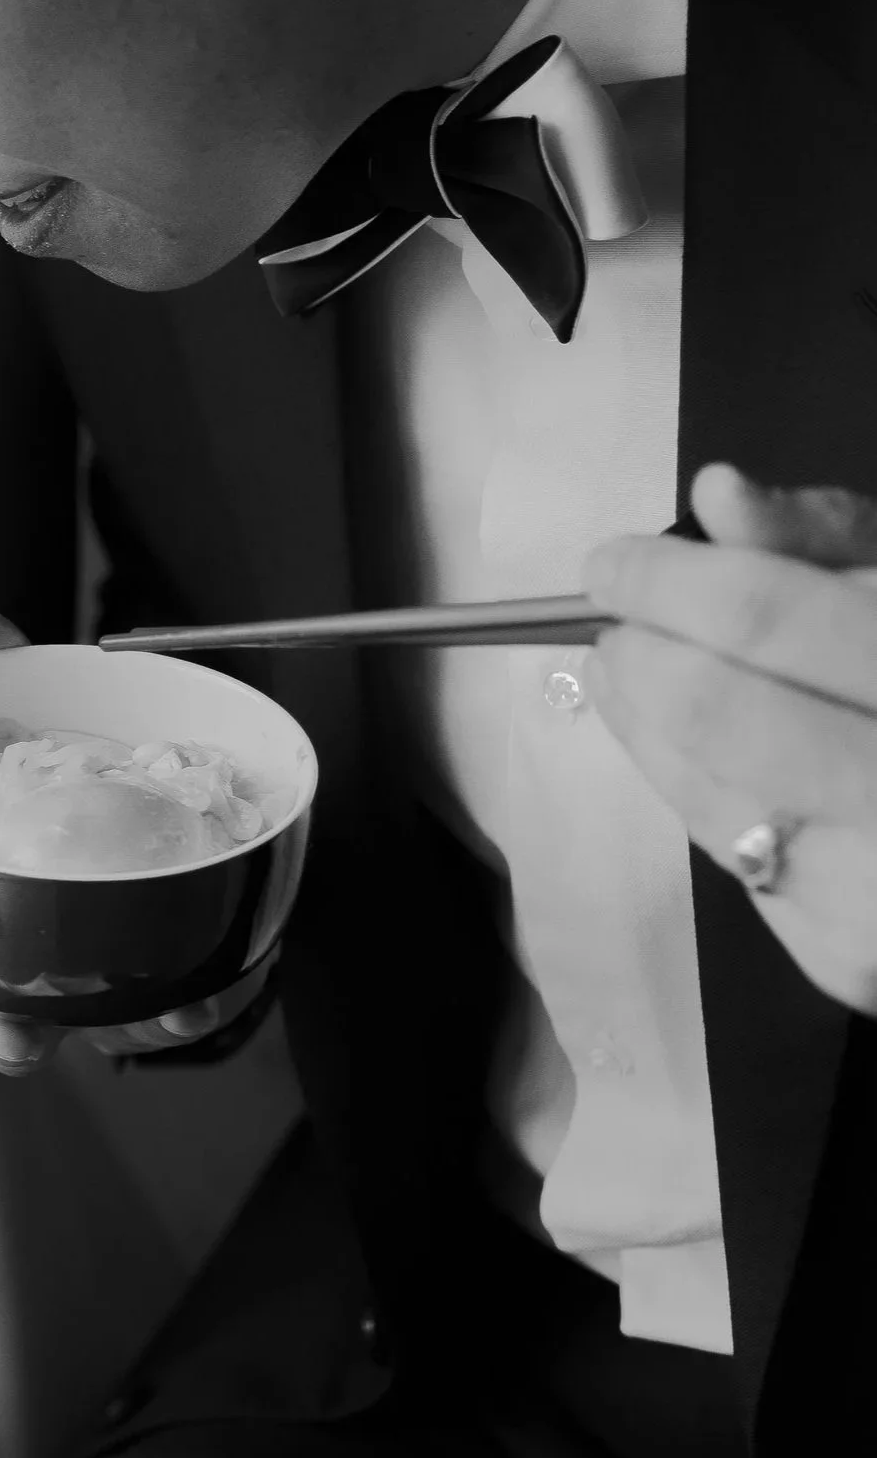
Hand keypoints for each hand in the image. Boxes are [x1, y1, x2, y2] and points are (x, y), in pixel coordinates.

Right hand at [0, 590, 275, 1074]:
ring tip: (91, 1030)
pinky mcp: (185, 961)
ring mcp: (114, 961)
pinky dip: (191, 1006)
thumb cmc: (80, 751)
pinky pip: (188, 1001)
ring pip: (91, 1022)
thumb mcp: (32, 702)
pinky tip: (190, 1003)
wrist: (190, 776)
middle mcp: (47, 941)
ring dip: (84, 1035)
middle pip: (10, 1013)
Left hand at [585, 462, 876, 1015]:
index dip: (672, 581)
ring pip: (709, 795)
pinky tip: (675, 744)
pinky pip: (733, 857)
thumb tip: (717, 496)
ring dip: (643, 722)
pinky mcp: (845, 961)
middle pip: (724, 712)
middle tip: (613, 616)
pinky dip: (691, 790)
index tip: (611, 558)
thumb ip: (836, 539)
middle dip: (646, 652)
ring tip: (622, 667)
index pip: (775, 617)